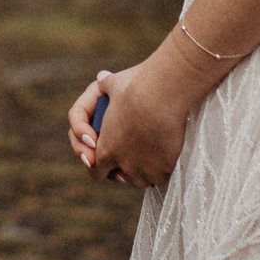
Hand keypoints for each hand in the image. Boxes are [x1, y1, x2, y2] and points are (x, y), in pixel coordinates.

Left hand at [70, 59, 191, 189]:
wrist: (162, 96)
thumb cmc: (134, 88)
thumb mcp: (112, 85)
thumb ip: (104, 86)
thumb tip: (102, 78)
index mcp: (104, 150)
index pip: (95, 172)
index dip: (98, 167)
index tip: (107, 161)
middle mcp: (121, 165)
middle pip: (118, 178)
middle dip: (121, 170)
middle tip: (131, 157)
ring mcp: (143, 171)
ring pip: (140, 181)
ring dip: (141, 171)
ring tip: (147, 157)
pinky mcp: (162, 171)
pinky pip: (160, 179)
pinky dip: (160, 171)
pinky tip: (163, 158)